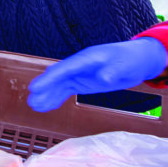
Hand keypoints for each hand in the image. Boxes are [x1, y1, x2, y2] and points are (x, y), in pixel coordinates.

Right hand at [27, 37, 167, 111]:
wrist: (136, 60)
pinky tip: (47, 106)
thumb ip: (112, 71)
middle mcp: (78, 66)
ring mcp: (79, 74)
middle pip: (57, 77)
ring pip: (58, 85)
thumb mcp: (124, 65)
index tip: (34, 88)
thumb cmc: (130, 59)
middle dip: (44, 89)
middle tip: (31, 101)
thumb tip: (103, 79)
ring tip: (34, 107)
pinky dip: (56, 97)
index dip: (48, 79)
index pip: (63, 69)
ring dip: (47, 95)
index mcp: (85, 59)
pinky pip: (65, 90)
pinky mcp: (82, 82)